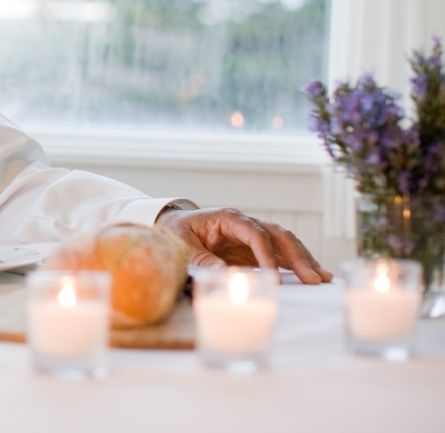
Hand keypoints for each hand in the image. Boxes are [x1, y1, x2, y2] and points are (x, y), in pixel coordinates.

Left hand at [155, 206, 332, 284]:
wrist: (174, 226)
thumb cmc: (176, 232)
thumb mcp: (183, 245)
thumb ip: (202, 259)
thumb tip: (224, 276)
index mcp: (228, 218)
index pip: (255, 234)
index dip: (266, 254)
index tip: (274, 276)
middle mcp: (245, 224)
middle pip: (278, 235)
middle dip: (297, 256)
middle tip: (314, 278)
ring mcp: (252, 235)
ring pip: (284, 243)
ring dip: (303, 259)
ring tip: (322, 277)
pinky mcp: (254, 248)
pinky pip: (279, 254)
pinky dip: (295, 264)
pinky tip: (312, 274)